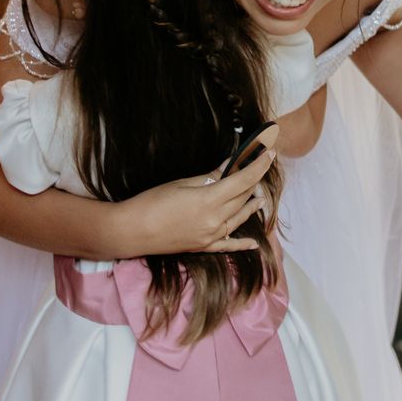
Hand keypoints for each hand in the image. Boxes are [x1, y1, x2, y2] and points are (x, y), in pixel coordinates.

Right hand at [123, 149, 274, 253]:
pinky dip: (241, 243)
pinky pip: (227, 245)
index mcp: (209, 201)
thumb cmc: (151, 202)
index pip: (243, 180)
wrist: (132, 231)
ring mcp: (210, 236)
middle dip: (253, 181)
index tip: (269, 154)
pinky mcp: (202, 246)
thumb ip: (209, 177)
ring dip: (250, 206)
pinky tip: (254, 243)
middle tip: (259, 168)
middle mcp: (215, 221)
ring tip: (261, 197)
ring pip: (238, 218)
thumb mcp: (181, 184)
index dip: (258, 166)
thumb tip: (227, 167)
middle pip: (242, 198)